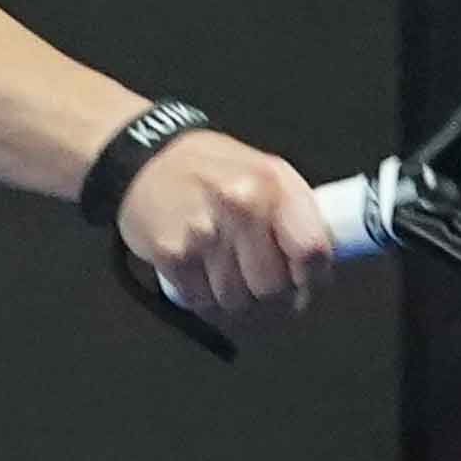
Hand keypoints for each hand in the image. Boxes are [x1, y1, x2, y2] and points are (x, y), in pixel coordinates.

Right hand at [113, 121, 329, 322]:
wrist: (143, 159)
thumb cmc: (209, 168)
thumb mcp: (265, 172)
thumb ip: (295, 215)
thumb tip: (317, 269)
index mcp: (272, 185)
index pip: (311, 251)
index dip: (313, 278)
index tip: (306, 284)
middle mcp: (241, 207)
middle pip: (272, 288)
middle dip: (270, 295)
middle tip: (261, 284)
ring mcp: (203, 234)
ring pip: (236, 302)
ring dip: (235, 299)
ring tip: (226, 274)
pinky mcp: (171, 255)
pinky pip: (200, 302)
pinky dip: (204, 298)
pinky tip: (201, 275)